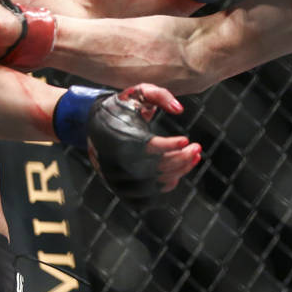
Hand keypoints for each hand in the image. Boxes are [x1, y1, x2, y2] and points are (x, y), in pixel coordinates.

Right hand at [54, 84, 201, 205]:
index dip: (168, 146)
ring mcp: (114, 178)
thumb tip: (179, 109)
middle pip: (153, 168)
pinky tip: (176, 174)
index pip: (146, 147)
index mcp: (116, 135)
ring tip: (192, 158)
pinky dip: (163, 188)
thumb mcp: (138, 92)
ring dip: (178, 173)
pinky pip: (145, 199)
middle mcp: (113, 160)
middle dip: (181, 159)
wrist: (94, 125)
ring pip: (152, 184)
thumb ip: (160, 95)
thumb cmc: (122, 108)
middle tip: (197, 149)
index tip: (186, 139)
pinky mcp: (118, 190)